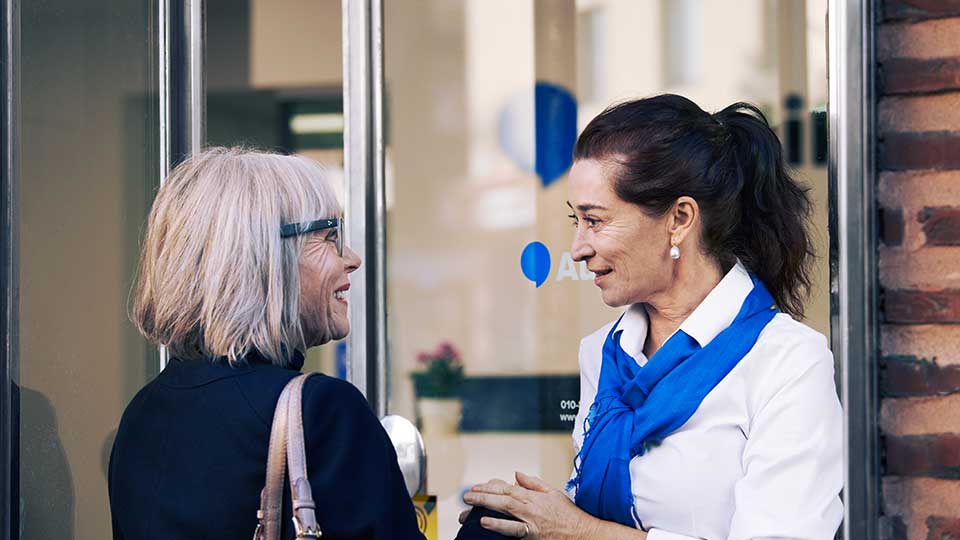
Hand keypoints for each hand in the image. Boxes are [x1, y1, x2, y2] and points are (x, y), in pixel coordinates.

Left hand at [461, 471, 599, 539]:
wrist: (584, 533)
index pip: (507, 487)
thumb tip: (517, 474)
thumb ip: (533, 483)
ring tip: (470, 508)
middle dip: (483, 495)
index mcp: (534, 496)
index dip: (490, 486)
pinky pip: (513, 530)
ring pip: (506, 511)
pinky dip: (499, 526)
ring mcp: (531, 522)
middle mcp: (531, 507)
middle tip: (466, 496)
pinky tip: (485, 523)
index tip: (476, 487)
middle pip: (503, 497)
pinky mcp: (532, 536)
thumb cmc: (569, 514)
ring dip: (487, 507)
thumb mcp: (553, 493)